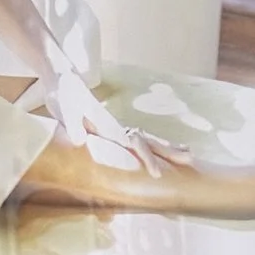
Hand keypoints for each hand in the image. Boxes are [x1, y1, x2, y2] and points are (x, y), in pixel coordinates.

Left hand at [26, 63, 189, 178]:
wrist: (63, 80)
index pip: (135, 144)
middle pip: (149, 139)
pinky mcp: (113, 128)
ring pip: (148, 138)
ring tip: (189, 153)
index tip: (159, 174)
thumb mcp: (65, 111)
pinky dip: (153, 146)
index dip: (147, 159)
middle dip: (169, 150)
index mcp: (110, 126)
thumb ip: (72, 126)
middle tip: (190, 159)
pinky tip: (161, 151)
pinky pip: (139, 140)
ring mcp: (118, 127)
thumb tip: (80, 141)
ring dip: (167, 147)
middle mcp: (118, 126)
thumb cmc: (64, 96)